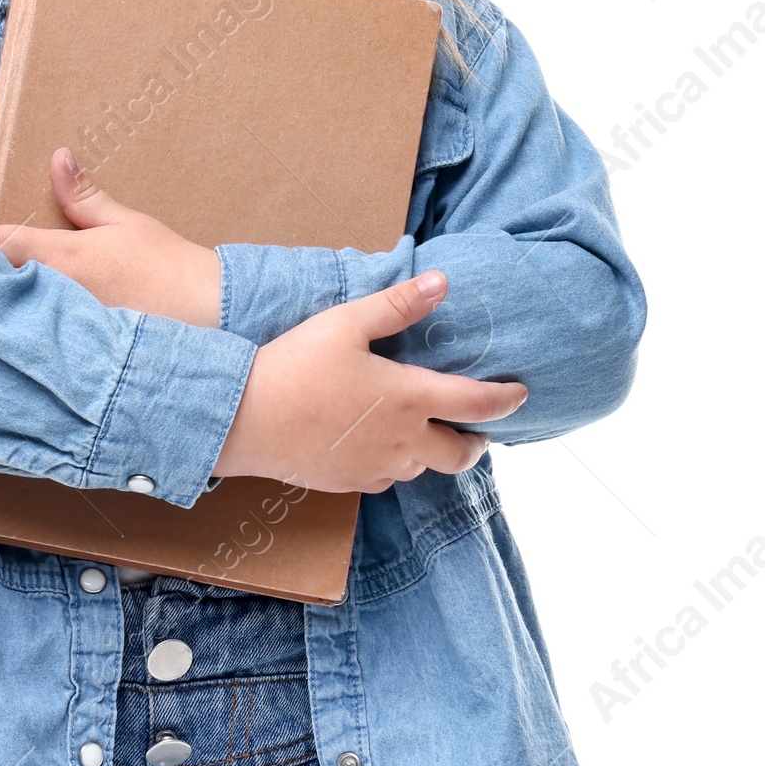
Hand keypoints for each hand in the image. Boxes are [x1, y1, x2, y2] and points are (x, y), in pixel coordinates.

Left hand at [0, 148, 221, 325]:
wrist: (208, 313)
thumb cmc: (168, 266)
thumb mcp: (126, 223)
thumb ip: (84, 196)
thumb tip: (58, 158)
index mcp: (65, 257)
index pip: (2, 244)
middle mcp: (57, 294)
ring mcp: (65, 329)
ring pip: (11, 319)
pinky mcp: (76, 355)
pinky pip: (36, 345)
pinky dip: (16, 339)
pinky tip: (1, 343)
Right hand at [213, 271, 526, 493]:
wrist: (244, 418)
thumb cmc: (296, 364)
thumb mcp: (347, 323)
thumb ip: (398, 305)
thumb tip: (442, 283)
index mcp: (410, 398)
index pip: (477, 404)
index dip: (505, 400)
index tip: (520, 393)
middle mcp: (403, 441)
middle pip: (459, 455)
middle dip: (474, 442)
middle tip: (477, 430)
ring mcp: (377, 467)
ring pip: (422, 467)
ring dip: (431, 450)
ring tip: (422, 430)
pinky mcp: (350, 482)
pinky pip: (387, 477)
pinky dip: (396, 461)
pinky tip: (377, 443)